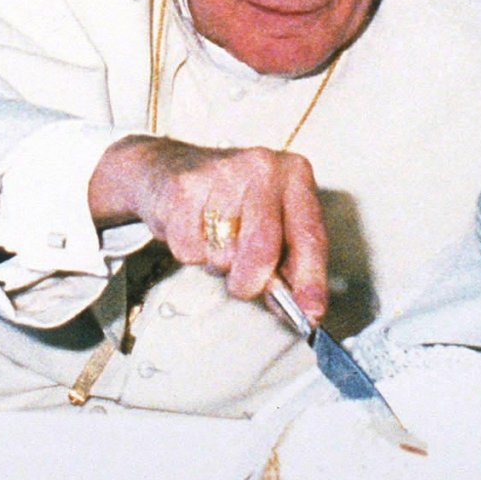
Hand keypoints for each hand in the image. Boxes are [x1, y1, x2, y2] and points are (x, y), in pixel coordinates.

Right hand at [88, 135, 327, 320]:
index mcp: (294, 175)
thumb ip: (288, 265)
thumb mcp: (271, 222)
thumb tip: (300, 309)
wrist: (168, 167)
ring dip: (217, 263)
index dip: (311, 279)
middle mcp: (263, 167)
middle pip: (262, 250)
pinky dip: (191, 253)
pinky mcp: (183, 188)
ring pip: (224, 256)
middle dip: (250, 281)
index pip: (309, 236)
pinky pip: (190, 251)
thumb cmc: (229, 200)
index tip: (311, 312)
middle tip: (242, 281)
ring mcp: (222, 173)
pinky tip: (193, 228)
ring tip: (214, 238)